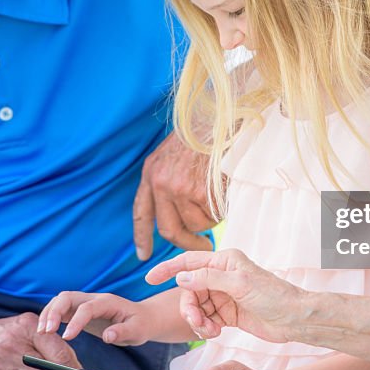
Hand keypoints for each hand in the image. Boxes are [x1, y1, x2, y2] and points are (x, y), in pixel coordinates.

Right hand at [37, 291, 152, 345]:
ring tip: (41, 332)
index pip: (86, 308)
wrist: (142, 318)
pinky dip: (50, 317)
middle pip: (67, 297)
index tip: (67, 337)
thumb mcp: (138, 331)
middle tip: (45, 332)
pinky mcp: (79, 311)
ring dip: (48, 314)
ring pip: (60, 301)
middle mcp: (93, 299)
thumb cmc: (140, 324)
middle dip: (54, 312)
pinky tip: (44, 330)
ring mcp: (84, 303)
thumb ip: (123, 332)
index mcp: (107, 302)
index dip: (75, 321)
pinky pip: (60, 310)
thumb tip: (108, 336)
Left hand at [133, 131, 217, 259]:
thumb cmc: (203, 132)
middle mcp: (161, 183)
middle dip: (188, 243)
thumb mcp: (173, 152)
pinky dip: (223, 210)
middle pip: (169, 230)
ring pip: (197, 224)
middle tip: (204, 247)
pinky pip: (215, 215)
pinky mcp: (201, 192)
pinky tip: (227, 190)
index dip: (142, 236)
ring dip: (211, 220)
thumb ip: (169, 178)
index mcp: (152, 173)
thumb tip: (178, 210)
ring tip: (220, 198)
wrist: (220, 114)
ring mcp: (180, 189)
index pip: (142, 212)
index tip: (144, 255)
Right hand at [146, 248, 302, 342]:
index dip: (168, 269)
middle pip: (190, 289)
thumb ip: (208, 278)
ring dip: (197, 320)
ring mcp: (224, 295)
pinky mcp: (227, 313)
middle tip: (195, 322)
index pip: (189, 261)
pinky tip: (215, 332)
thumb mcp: (239, 284)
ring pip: (196, 307)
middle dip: (188, 307)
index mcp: (224, 261)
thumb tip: (181, 276)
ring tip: (209, 330)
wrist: (293, 320)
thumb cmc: (273, 296)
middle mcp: (221, 275)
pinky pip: (206, 319)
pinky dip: (205, 327)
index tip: (150, 278)